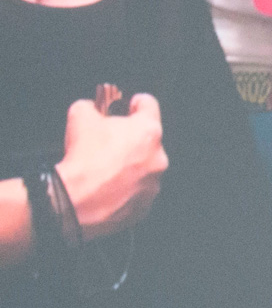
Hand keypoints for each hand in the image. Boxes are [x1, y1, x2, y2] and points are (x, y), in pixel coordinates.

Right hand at [55, 95, 165, 238]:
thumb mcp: (80, 115)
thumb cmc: (83, 155)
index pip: (149, 105)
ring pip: (144, 166)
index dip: (136, 102)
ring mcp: (154, 184)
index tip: (128, 105)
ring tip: (104, 165)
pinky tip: (106, 184)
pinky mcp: (146, 205)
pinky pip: (137, 189)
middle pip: (148, 139)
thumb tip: (93, 109)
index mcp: (148, 131)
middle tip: (108, 139)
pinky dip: (125, 186)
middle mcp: (159, 158)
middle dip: (130, 137)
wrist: (76, 199)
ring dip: (129, 163)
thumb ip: (92, 106)